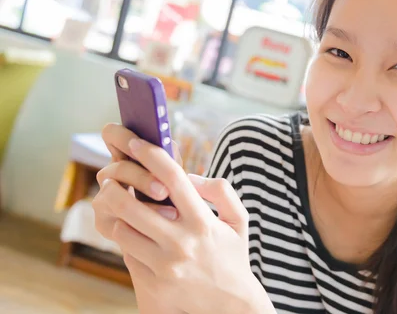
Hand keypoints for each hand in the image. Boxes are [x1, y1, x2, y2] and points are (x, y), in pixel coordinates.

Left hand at [93, 124, 273, 313]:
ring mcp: (164, 267)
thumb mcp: (239, 221)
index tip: (135, 143)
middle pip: (131, 204)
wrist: (231, 308)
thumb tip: (191, 177)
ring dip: (121, 217)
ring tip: (126, 212)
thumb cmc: (233, 258)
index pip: (172, 178)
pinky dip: (129, 243)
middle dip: (115, 185)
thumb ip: (221, 191)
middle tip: (113, 179)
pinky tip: (138, 239)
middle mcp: (181, 243)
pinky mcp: (151, 287)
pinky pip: (127, 256)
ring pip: (121, 230)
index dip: (150, 154)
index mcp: (203, 222)